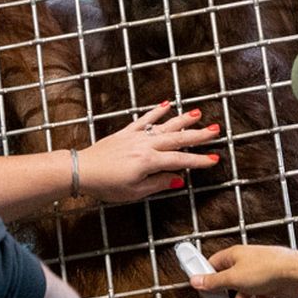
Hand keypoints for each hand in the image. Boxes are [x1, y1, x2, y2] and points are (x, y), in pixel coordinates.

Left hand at [75, 101, 219, 202]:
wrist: (82, 170)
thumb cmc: (106, 185)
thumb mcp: (134, 192)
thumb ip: (158, 183)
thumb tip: (178, 179)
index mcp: (149, 162)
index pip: (180, 160)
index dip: (198, 161)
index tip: (213, 159)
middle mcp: (145, 146)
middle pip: (177, 139)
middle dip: (198, 135)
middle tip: (215, 130)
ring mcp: (135, 137)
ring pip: (164, 126)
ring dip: (182, 120)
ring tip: (198, 114)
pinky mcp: (126, 133)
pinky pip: (144, 120)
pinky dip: (156, 112)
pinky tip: (167, 104)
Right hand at [189, 245, 297, 297]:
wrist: (296, 274)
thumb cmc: (267, 267)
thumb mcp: (233, 278)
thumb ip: (214, 282)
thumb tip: (196, 280)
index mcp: (234, 256)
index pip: (213, 265)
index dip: (206, 278)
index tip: (201, 290)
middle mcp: (245, 265)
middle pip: (228, 285)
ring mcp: (258, 278)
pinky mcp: (269, 288)